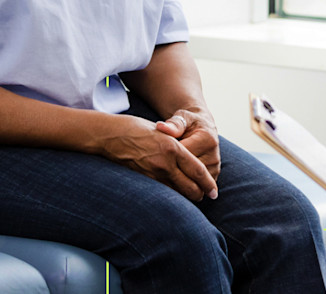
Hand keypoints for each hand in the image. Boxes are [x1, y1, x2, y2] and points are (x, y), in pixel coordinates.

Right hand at [100, 115, 217, 200]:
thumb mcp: (161, 132)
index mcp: (173, 147)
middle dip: (200, 194)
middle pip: (191, 188)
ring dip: (186, 197)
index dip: (208, 184)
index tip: (214, 192)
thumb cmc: (136, 129)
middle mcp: (165, 162)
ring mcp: (153, 173)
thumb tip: (189, 162)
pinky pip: (163, 193)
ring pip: (178, 194)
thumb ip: (176, 147)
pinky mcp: (144, 180)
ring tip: (191, 197)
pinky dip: (171, 197)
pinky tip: (173, 196)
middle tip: (205, 196)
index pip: (198, 171)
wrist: (110, 134)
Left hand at [154, 107, 220, 180]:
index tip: (155, 153)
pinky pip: (196, 185)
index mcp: (207, 141)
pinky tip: (172, 178)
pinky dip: (184, 183)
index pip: (184, 155)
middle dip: (172, 169)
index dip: (168, 155)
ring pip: (192, 182)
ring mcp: (214, 169)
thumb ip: (173, 124)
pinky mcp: (212, 177)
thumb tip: (160, 127)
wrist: (203, 126)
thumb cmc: (189, 121)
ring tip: (164, 170)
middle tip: (156, 165)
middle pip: (188, 171)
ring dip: (178, 178)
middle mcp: (214, 157)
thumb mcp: (182, 118)